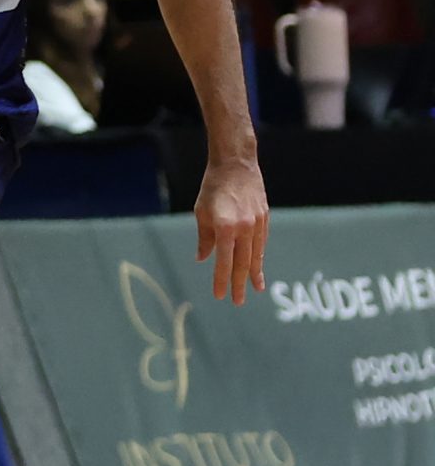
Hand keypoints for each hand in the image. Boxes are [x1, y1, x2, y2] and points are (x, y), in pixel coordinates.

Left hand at [195, 155, 267, 305]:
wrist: (236, 163)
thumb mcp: (202, 211)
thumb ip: (205, 238)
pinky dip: (260, 256)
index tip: (219, 296)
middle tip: (237, 302)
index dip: (221, 280)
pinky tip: (258, 265)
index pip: (224, 261)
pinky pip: (262, 242)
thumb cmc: (213, 187)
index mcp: (225, 227)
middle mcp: (244, 228)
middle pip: (243, 263)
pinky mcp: (264, 217)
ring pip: (256, 255)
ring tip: (256, 289)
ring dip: (254, 273)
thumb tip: (204, 259)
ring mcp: (257, 223)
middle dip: (240, 284)